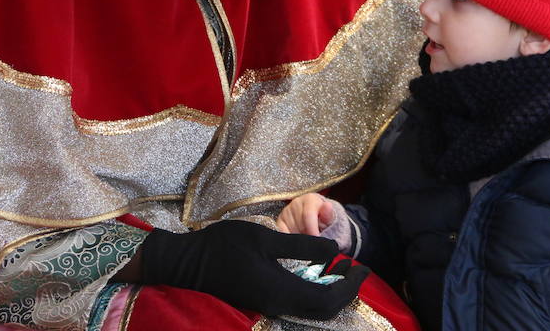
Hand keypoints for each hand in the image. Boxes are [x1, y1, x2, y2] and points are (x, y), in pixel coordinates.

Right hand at [139, 219, 368, 318]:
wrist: (187, 262)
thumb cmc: (225, 245)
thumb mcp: (265, 238)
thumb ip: (301, 246)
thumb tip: (334, 251)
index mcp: (280, 290)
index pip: (327, 299)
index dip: (350, 286)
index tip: (361, 266)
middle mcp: (278, 304)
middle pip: (322, 310)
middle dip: (345, 292)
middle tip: (355, 269)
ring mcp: (269, 305)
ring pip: (310, 309)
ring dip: (330, 293)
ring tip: (340, 270)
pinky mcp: (262, 301)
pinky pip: (298, 304)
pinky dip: (314, 292)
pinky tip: (316, 273)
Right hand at [277, 193, 335, 235]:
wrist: (317, 218)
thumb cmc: (323, 219)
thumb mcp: (329, 218)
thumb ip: (328, 215)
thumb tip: (327, 206)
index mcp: (310, 199)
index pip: (308, 216)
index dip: (313, 230)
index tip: (317, 239)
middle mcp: (296, 202)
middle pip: (300, 225)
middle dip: (307, 236)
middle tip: (313, 240)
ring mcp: (286, 212)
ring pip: (291, 231)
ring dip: (299, 239)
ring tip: (307, 238)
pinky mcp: (279, 221)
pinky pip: (282, 234)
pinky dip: (290, 240)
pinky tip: (297, 240)